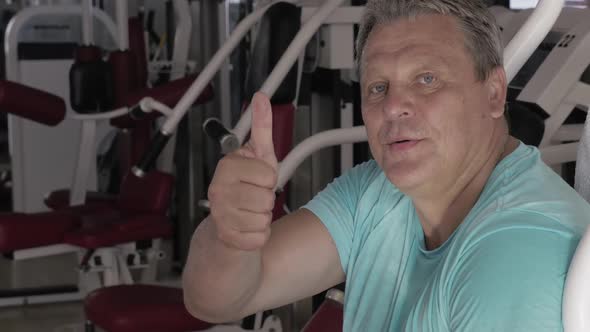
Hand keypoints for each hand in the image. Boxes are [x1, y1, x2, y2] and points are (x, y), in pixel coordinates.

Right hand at [207, 92, 277, 250]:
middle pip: (267, 198)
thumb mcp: (259, 156)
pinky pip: (260, 237)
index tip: (257, 178)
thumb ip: (261, 127)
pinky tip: (247, 227)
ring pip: (264, 218)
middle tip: (254, 197)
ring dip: (264, 217)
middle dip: (267, 199)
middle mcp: (218, 190)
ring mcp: (220, 215)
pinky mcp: (227, 237)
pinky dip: (260, 235)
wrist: (228, 222)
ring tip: (250, 212)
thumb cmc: (246, 187)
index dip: (269, 178)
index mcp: (227, 167)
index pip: (268, 175)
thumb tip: (261, 98)